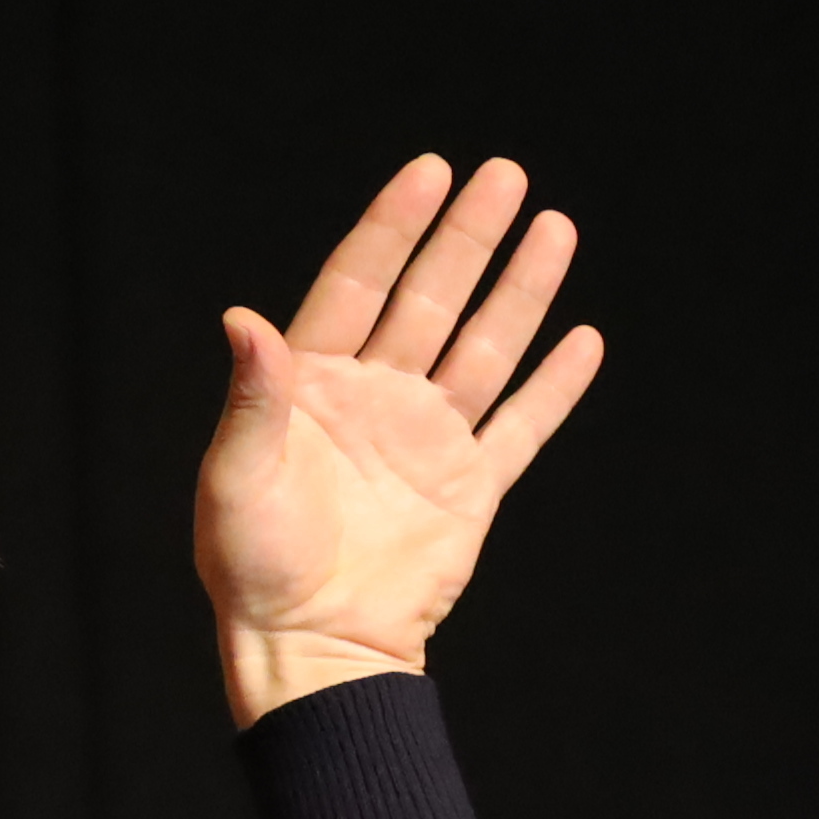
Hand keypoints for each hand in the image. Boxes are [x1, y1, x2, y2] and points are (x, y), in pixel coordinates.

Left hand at [193, 154, 607, 724]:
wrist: (312, 646)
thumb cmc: (254, 567)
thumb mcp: (235, 475)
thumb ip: (253, 396)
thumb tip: (242, 318)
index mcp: (314, 383)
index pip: (359, 281)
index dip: (394, 227)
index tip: (431, 172)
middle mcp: (376, 398)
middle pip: (432, 299)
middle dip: (470, 236)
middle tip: (507, 175)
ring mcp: (427, 440)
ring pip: (485, 348)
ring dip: (521, 290)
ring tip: (556, 228)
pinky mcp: (469, 489)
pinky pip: (520, 426)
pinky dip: (554, 386)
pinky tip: (583, 339)